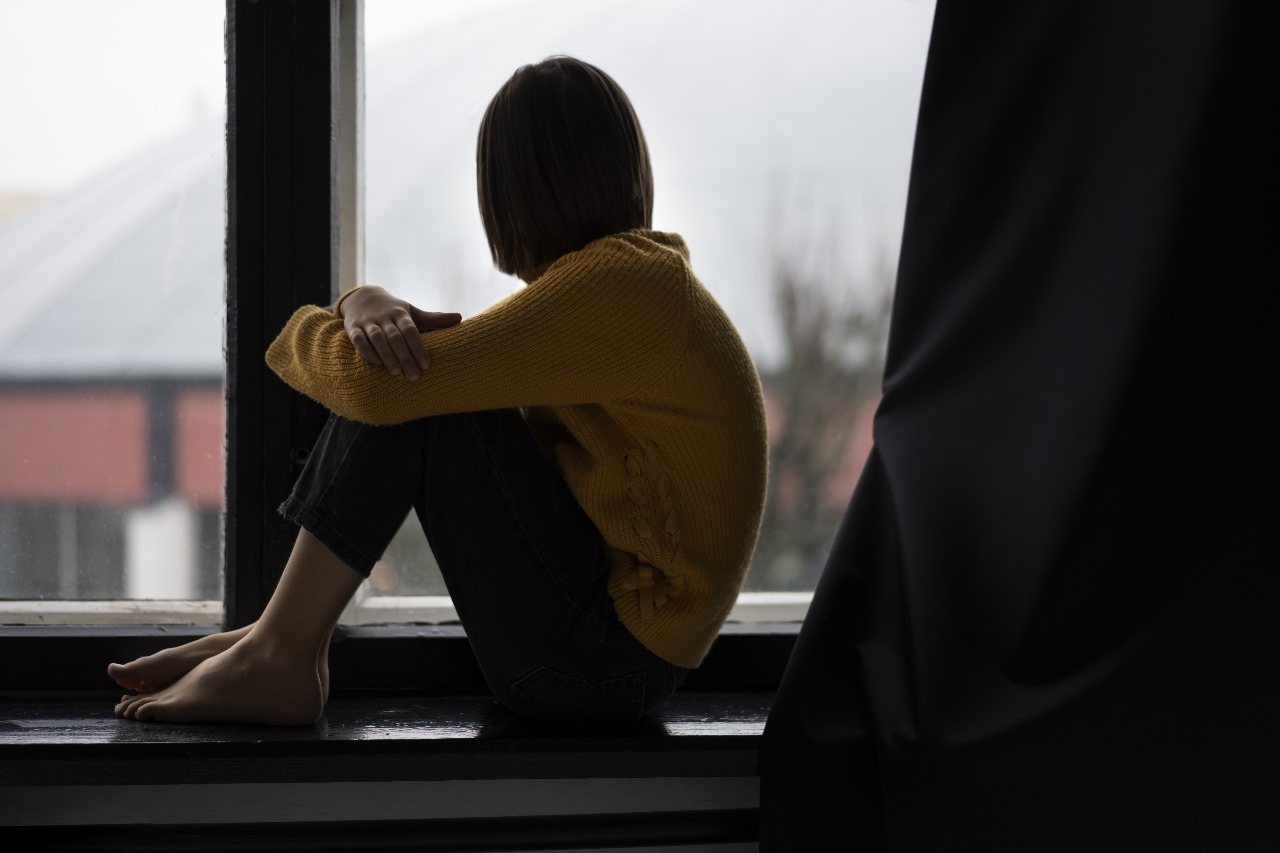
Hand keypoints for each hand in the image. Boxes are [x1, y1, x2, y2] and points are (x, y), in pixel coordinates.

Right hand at [339, 286, 460, 380]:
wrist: (362, 297)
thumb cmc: (393, 310)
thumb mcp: (413, 312)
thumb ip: (434, 318)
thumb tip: (460, 318)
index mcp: (400, 313)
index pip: (410, 330)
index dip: (418, 347)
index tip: (426, 365)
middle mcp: (384, 316)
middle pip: (395, 337)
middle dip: (405, 357)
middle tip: (414, 376)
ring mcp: (367, 322)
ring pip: (377, 338)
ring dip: (387, 355)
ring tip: (396, 373)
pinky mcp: (353, 328)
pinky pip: (358, 339)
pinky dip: (367, 351)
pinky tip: (376, 364)